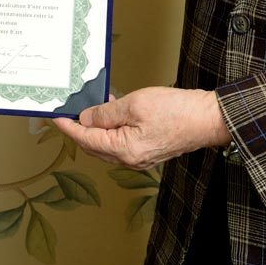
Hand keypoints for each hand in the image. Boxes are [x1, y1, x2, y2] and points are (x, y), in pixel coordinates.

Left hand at [51, 86, 228, 170]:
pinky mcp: (148, 152)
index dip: (69, 127)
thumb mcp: (135, 104)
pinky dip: (112, 129)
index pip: (86, 140)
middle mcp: (130, 160)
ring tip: (95, 104)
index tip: (56, 117)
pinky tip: (114, 111)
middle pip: (94, 146)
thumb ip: (106, 113)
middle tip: (70, 110)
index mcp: (124, 150)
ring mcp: (140, 158)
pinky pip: (121, 143)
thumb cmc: (177, 111)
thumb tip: (86, 119)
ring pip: (107, 144)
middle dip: (80, 129)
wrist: (209, 119)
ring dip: (97, 127)